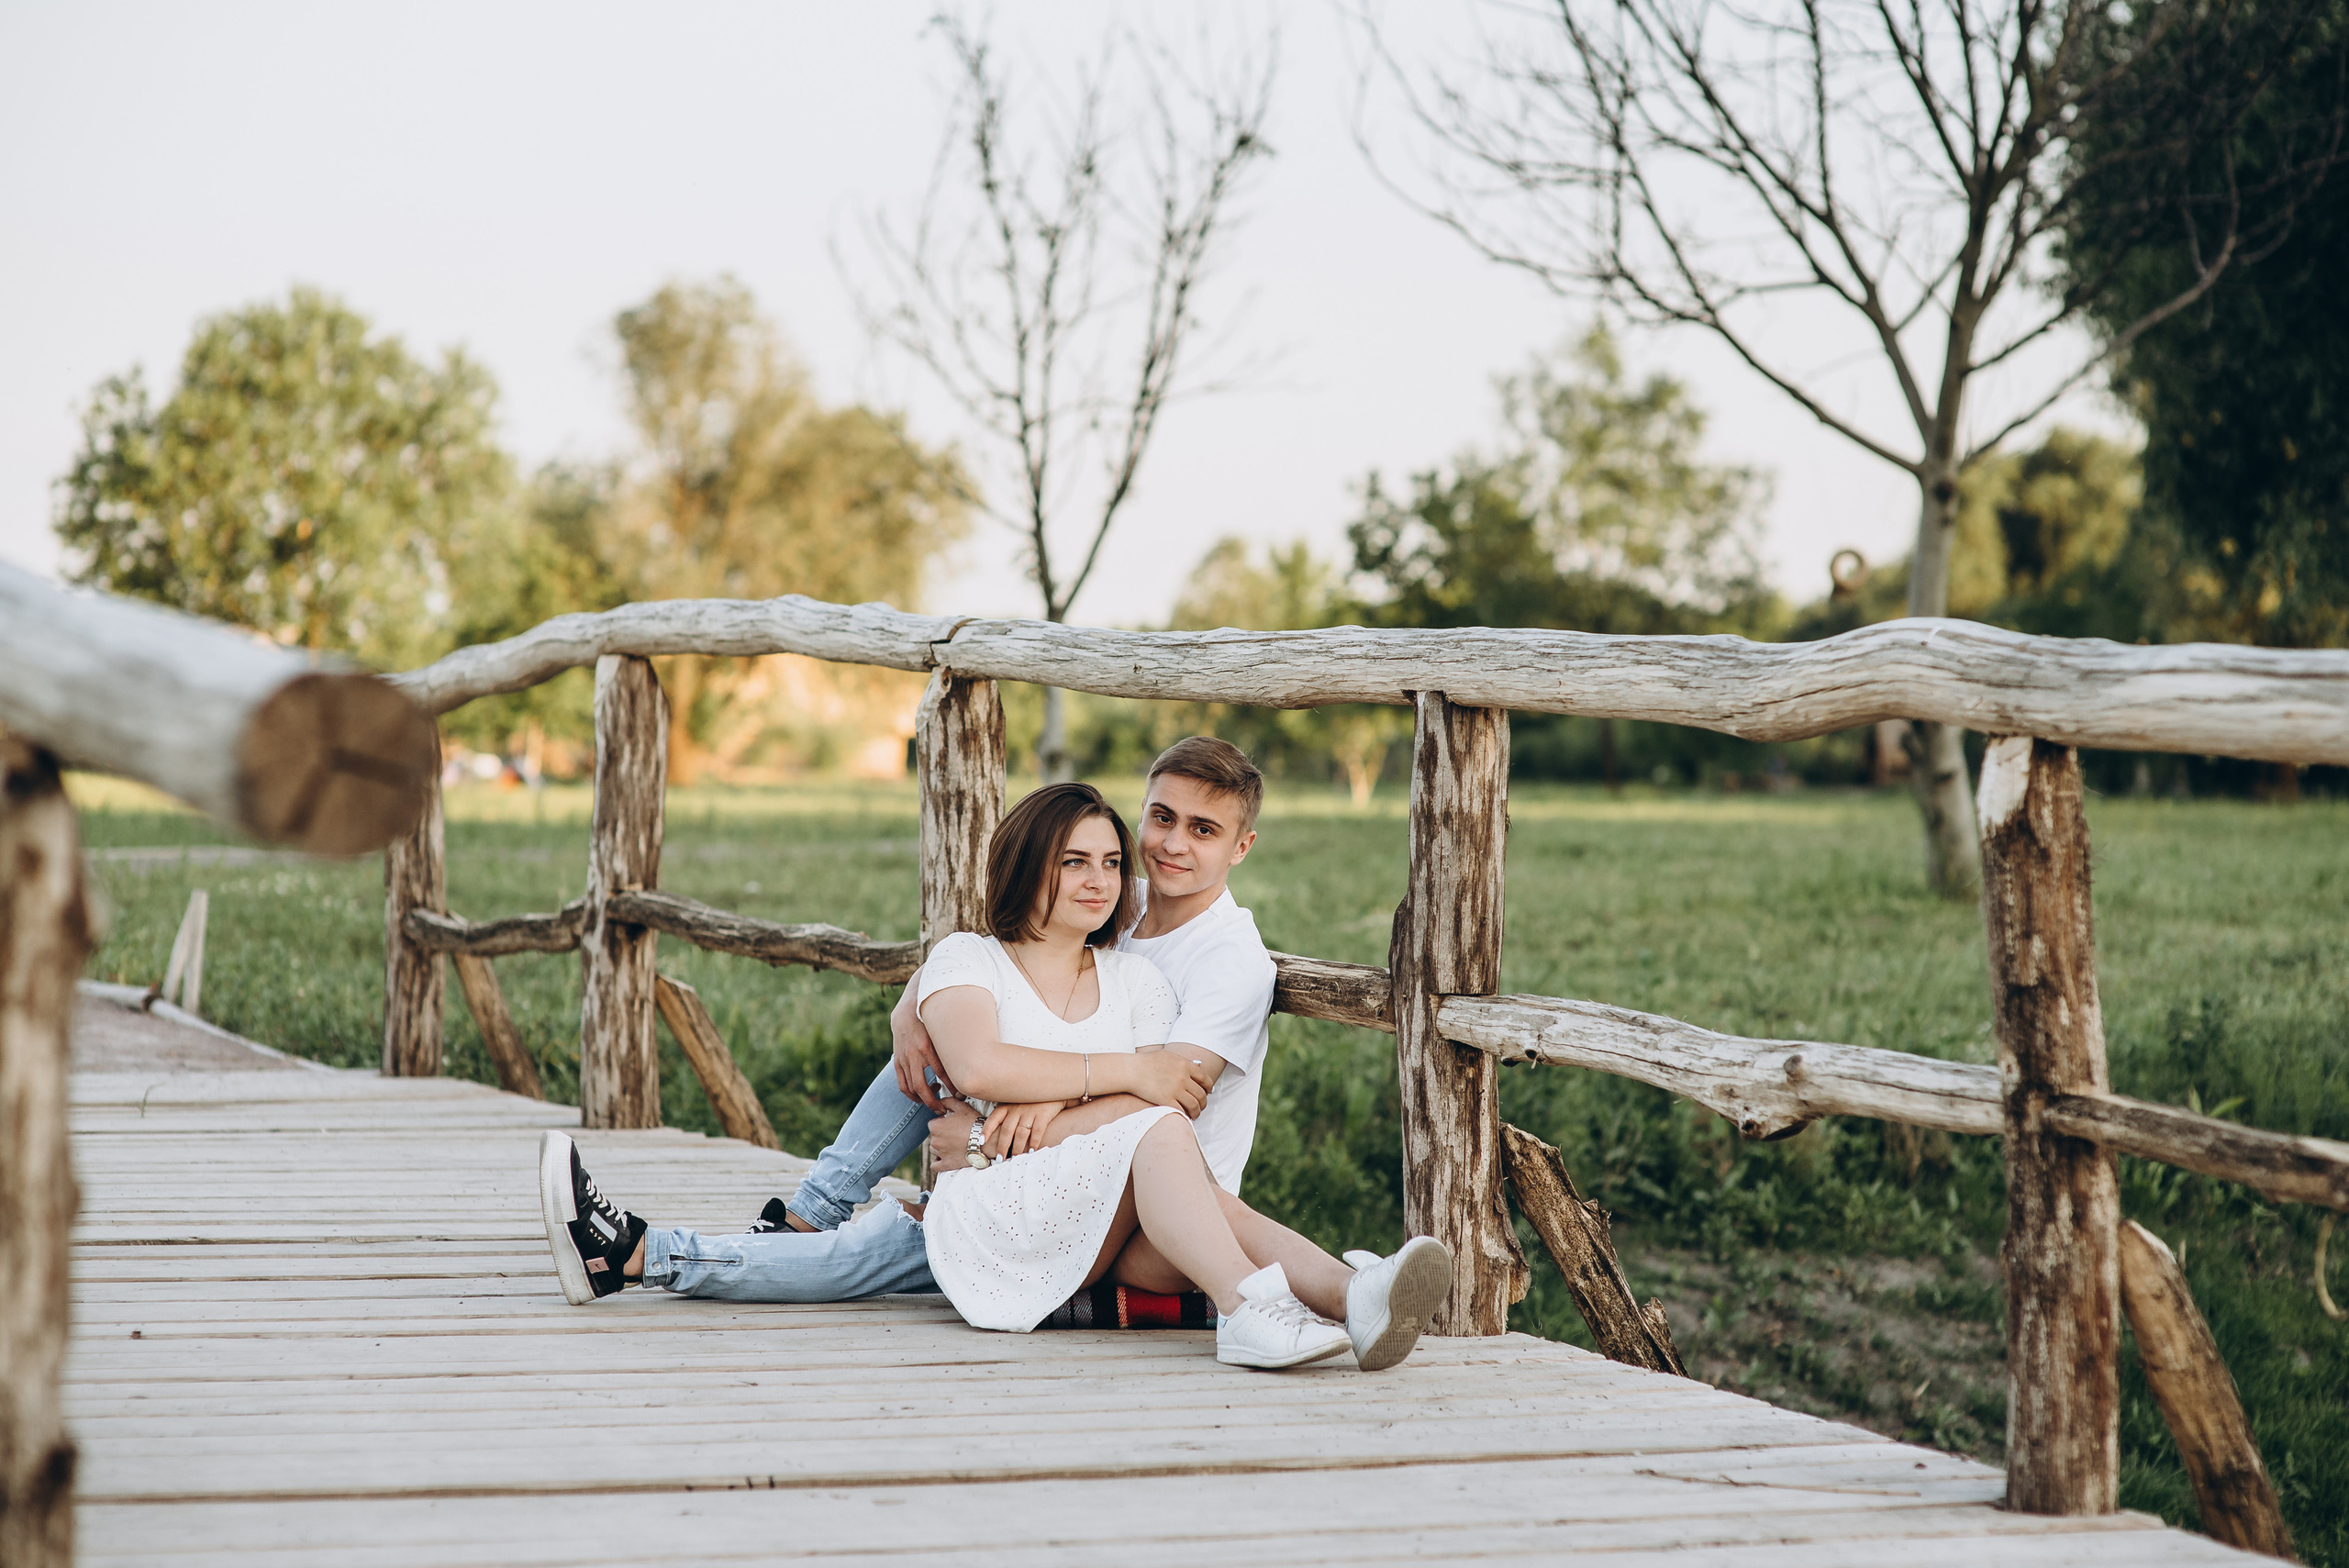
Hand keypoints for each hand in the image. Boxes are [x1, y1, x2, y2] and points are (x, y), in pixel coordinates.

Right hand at [893, 989, 953, 1110]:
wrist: (907, 1011)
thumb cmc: (932, 1022)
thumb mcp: (944, 1032)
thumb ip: (954, 1047)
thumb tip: (972, 1064)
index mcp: (928, 1046)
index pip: (942, 1073)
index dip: (952, 1087)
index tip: (961, 1096)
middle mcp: (914, 1054)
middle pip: (922, 1087)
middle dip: (934, 1102)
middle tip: (944, 1109)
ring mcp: (904, 1058)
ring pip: (911, 1088)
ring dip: (922, 1099)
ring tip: (935, 1100)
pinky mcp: (898, 1060)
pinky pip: (902, 1084)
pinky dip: (911, 1094)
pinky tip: (921, 1095)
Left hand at [926, 1102, 979, 1168]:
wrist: (986, 1140)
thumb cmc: (974, 1122)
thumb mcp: (961, 1106)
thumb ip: (947, 1101)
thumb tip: (939, 1102)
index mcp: (936, 1127)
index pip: (932, 1124)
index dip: (942, 1122)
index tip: (952, 1124)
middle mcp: (935, 1141)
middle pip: (934, 1137)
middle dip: (942, 1135)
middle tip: (956, 1134)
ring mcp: (940, 1154)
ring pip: (934, 1150)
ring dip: (941, 1148)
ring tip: (955, 1145)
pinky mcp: (946, 1165)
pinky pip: (935, 1166)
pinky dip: (938, 1162)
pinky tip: (944, 1158)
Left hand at [983, 1100, 1069, 1158]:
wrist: (1052, 1086)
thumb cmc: (1032, 1097)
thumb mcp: (1016, 1100)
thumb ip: (1007, 1111)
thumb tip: (998, 1130)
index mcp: (1007, 1104)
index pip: (993, 1118)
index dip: (986, 1130)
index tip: (981, 1142)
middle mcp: (1017, 1108)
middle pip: (1007, 1130)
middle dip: (1002, 1146)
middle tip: (1000, 1159)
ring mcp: (1030, 1111)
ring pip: (1021, 1133)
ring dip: (1017, 1148)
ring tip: (1015, 1158)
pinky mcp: (1043, 1114)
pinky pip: (1037, 1131)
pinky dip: (1034, 1142)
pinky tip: (1032, 1151)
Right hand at [1122, 1048, 1218, 1117]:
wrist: (1131, 1070)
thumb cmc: (1146, 1062)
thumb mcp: (1168, 1056)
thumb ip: (1183, 1061)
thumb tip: (1198, 1065)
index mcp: (1185, 1065)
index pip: (1205, 1078)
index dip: (1208, 1087)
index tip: (1208, 1092)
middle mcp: (1183, 1077)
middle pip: (1201, 1094)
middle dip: (1203, 1103)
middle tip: (1201, 1107)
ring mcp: (1175, 1089)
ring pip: (1194, 1105)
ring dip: (1197, 1112)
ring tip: (1194, 1115)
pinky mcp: (1166, 1100)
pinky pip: (1182, 1111)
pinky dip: (1185, 1116)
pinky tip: (1184, 1117)